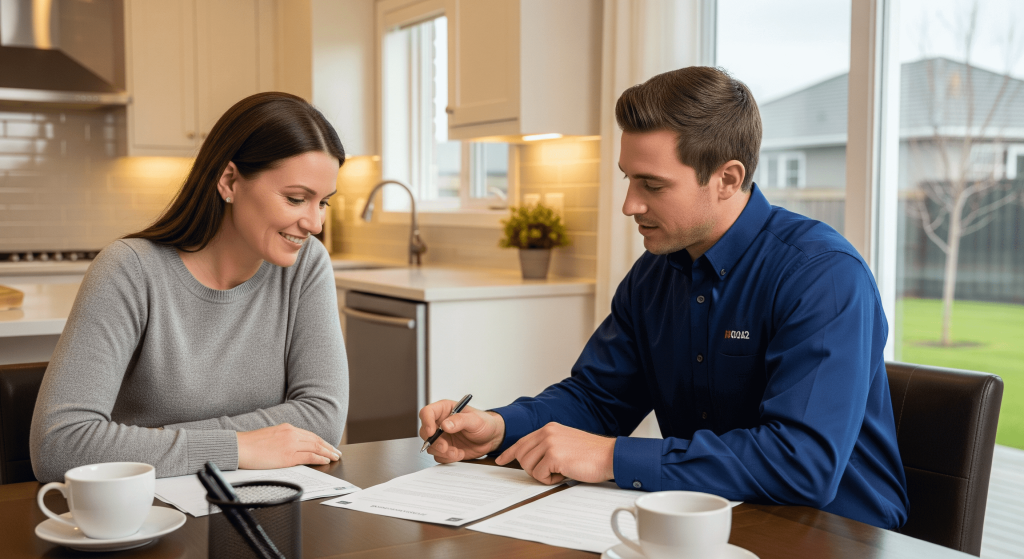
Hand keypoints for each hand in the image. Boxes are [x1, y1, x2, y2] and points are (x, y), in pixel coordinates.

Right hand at [236, 423, 340, 468]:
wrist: (239, 447)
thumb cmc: (250, 444)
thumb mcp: (270, 435)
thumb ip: (283, 438)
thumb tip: (291, 446)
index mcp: (287, 428)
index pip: (309, 435)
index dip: (321, 441)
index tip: (327, 445)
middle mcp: (291, 433)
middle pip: (316, 440)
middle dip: (328, 446)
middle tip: (336, 452)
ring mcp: (291, 444)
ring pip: (316, 448)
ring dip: (327, 453)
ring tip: (335, 457)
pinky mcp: (288, 456)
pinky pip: (309, 457)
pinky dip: (319, 458)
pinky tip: (325, 461)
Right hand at [418, 400, 504, 462]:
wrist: (492, 438)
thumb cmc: (484, 423)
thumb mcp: (475, 419)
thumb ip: (460, 420)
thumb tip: (445, 425)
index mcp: (444, 410)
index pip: (427, 413)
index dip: (426, 422)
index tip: (432, 432)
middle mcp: (440, 423)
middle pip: (425, 432)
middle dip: (434, 442)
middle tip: (445, 447)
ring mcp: (442, 437)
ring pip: (430, 446)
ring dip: (442, 452)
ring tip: (457, 452)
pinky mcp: (446, 449)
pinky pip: (439, 456)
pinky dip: (448, 458)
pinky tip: (459, 453)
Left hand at [495, 422, 614, 484]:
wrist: (609, 456)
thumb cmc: (591, 454)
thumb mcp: (565, 442)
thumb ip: (547, 446)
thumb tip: (530, 458)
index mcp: (549, 428)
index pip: (522, 441)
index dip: (510, 453)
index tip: (500, 459)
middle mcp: (547, 432)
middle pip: (522, 456)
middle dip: (532, 469)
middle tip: (550, 471)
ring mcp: (549, 443)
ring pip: (529, 466)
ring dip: (543, 475)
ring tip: (561, 470)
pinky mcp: (554, 456)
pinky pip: (540, 475)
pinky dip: (551, 480)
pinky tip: (565, 473)